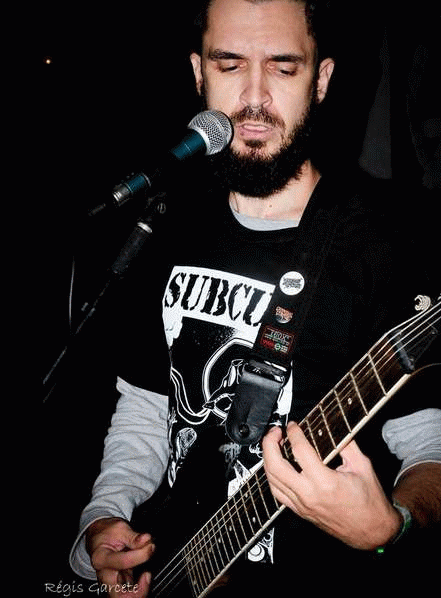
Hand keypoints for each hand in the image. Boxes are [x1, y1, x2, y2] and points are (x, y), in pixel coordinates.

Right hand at [86, 518, 154, 597]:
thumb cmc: (107, 532)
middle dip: (136, 590)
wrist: (99, 536)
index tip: (150, 546)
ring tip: (147, 575)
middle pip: (118, 594)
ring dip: (139, 590)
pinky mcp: (119, 581)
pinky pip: (129, 590)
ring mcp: (111, 580)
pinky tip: (144, 575)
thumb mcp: (120, 528)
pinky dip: (139, 586)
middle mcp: (104, 573)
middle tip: (147, 576)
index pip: (123, 562)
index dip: (141, 554)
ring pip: (123, 596)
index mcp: (101, 558)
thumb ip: (134, 536)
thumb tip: (146, 540)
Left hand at [262, 422, 400, 549]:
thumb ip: (346, 444)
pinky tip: (275, 466)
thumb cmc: (370, 503)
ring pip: (272, 480)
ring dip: (268, 458)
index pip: (300, 451)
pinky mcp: (300, 512)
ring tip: (273, 445)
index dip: (294, 433)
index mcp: (325, 482)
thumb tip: (333, 427)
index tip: (293, 425)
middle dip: (270, 444)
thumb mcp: (362, 466)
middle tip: (276, 432)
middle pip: (276, 466)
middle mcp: (309, 495)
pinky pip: (277, 493)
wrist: (372, 532)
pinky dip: (272, 476)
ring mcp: (302, 505)